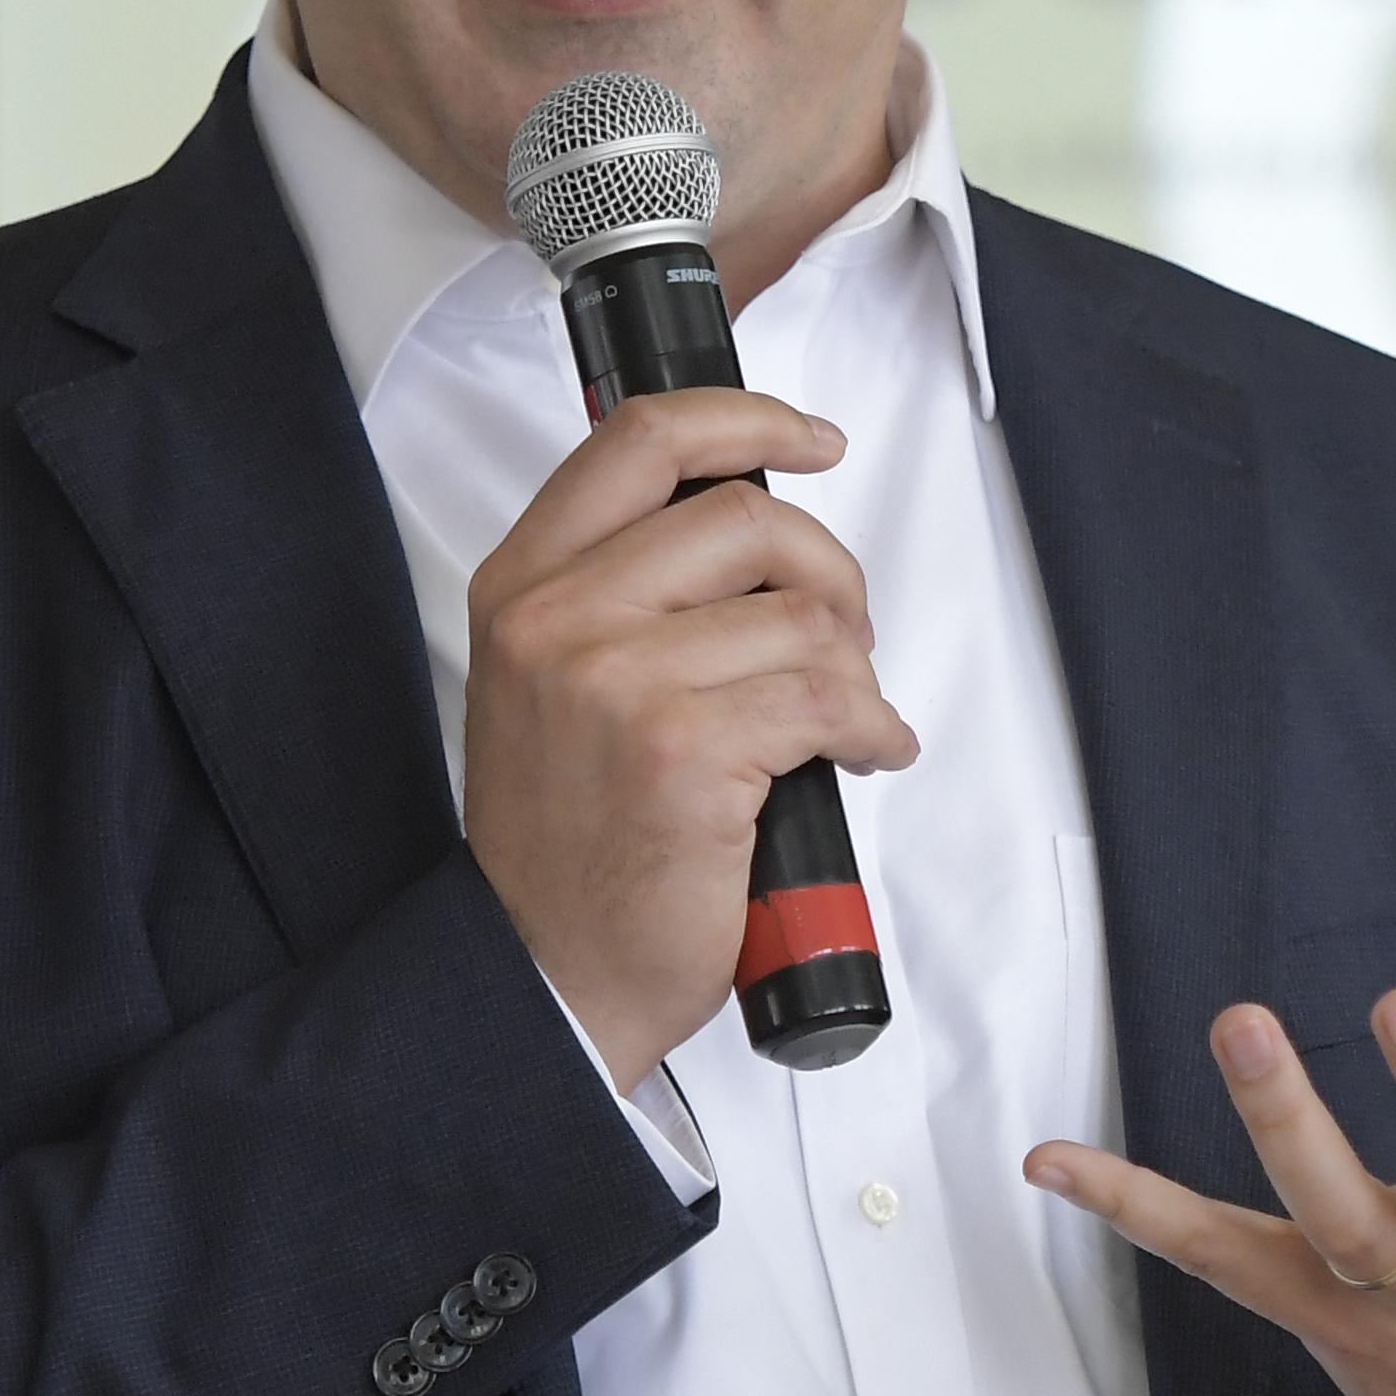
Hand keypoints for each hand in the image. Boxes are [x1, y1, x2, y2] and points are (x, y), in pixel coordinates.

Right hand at [462, 388, 920, 1080]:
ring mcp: (618, 685)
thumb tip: (752, 532)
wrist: (546, 974)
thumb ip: (620, 593)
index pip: (639, 441)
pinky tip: (866, 753)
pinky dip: (874, 727)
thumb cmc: (566, 846)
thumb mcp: (550, 685)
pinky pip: (828, 699)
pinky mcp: (685, 753)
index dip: (747, 421)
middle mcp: (557, 621)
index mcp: (521, 588)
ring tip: (844, 717)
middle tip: (846, 629)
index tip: (811, 440)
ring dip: (855, 669)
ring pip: (802, 617)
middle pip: (745, 518)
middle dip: (830, 570)